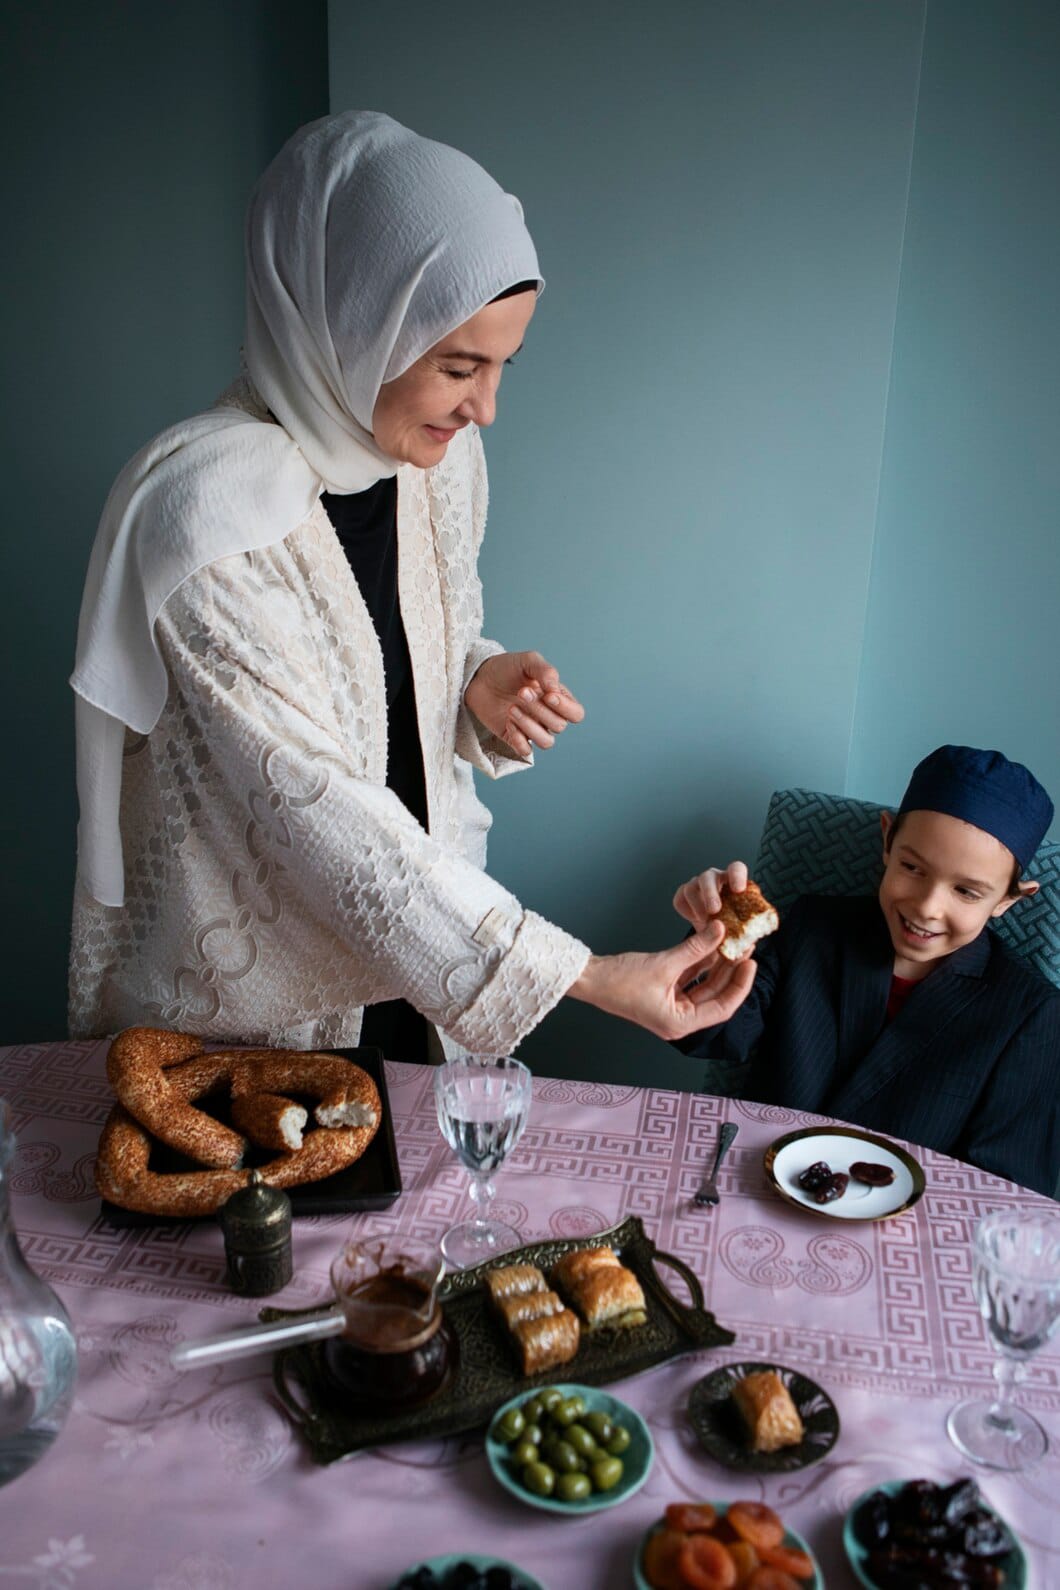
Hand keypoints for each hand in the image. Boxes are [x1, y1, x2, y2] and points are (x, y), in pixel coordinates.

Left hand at [464, 650, 584, 756]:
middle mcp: (548, 716)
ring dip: (529, 726)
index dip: (566, 708)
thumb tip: (555, 690)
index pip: (576, 714)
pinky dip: (518, 739)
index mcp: (557, 698)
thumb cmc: (507, 668)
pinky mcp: (514, 738)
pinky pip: (526, 751)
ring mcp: (532, 728)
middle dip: (539, 710)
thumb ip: (546, 671)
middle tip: (521, 692)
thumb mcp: (528, 661)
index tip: (547, 694)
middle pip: (559, 726)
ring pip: (546, 742)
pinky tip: (508, 722)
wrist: (479, 677)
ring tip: (512, 709)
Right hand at [567, 921, 756, 1040]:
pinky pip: (690, 978)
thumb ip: (694, 948)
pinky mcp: (664, 993)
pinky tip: (712, 945)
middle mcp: (678, 1019)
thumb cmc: (618, 981)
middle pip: (716, 995)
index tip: (750, 962)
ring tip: (732, 944)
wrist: (589, 978)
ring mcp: (672, 1006)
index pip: (722, 1007)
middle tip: (744, 948)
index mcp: (679, 1023)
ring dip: (717, 965)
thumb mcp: (663, 964)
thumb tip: (720, 931)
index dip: (740, 984)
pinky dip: (700, 963)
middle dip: (731, 971)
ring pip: (704, 985)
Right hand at [673, 860, 748, 931]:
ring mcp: (698, 886)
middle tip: (714, 911)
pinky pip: (680, 897)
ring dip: (697, 905)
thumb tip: (748, 945)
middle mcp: (716, 881)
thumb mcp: (741, 935)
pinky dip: (686, 910)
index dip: (737, 875)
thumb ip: (744, 938)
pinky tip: (695, 919)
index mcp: (734, 884)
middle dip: (710, 893)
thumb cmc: (730, 932)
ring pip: (692, 886)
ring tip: (704, 920)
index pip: (736, 869)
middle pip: (709, 876)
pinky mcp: (684, 895)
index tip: (738, 890)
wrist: (712, 938)